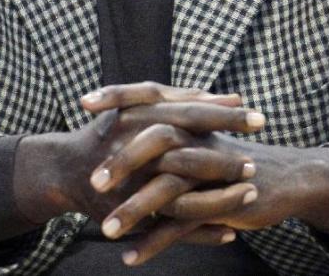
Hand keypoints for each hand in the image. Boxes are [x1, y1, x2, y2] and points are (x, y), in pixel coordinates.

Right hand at [14, 83, 264, 235]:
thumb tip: (234, 96)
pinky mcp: (132, 213)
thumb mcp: (146, 106)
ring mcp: (133, 183)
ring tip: (250, 195)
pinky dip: (201, 231)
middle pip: (188, 153)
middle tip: (256, 163)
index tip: (261, 119)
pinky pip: (171, 227)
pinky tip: (230, 232)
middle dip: (225, 159)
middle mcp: (137, 148)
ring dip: (217, 196)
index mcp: (144, 117)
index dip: (227, 117)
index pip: (192, 113)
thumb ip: (188, 99)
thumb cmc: (113, 131)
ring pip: (182, 194)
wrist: (67, 169)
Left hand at [85, 84, 328, 265]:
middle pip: (156, 141)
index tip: (84, 103)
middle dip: (122, 163)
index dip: (119, 96)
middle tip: (92, 183)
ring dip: (134, 211)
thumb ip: (168, 128)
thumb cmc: (232, 159)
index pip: (151, 97)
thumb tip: (124, 122)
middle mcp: (201, 138)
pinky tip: (130, 257)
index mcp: (191, 118)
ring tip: (104, 231)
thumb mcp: (199, 138)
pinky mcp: (222, 202)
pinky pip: (184, 224)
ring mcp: (212, 171)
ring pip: (168, 188)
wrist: (287, 179)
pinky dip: (155, 242)